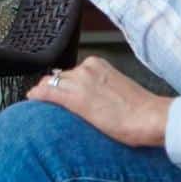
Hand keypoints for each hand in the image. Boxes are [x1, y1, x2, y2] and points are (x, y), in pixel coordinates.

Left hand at [27, 56, 170, 147]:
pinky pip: (47, 93)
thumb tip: (93, 97)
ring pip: (51, 84)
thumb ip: (102, 87)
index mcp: (98, 64)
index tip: (59, 91)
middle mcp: (86, 68)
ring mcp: (79, 81)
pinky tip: (31, 99)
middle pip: (60, 77)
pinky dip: (37, 96)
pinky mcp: (74, 98)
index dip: (63, 83)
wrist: (149, 117)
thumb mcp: (118, 89)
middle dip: (53, 88)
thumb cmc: (140, 109)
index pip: (72, 72)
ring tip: (38, 102)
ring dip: (44, 93)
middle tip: (47, 99)